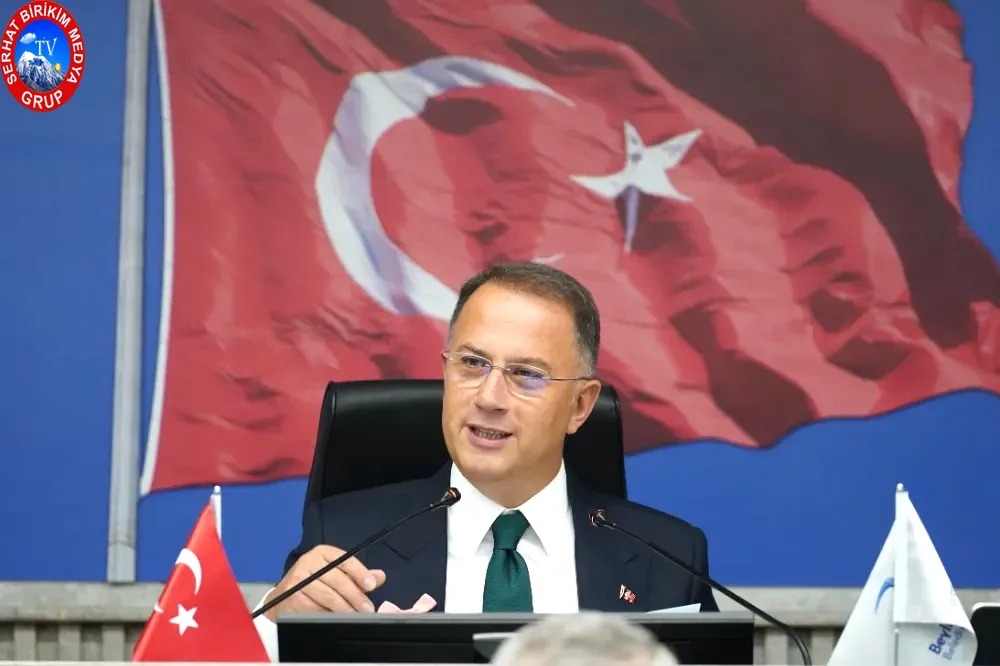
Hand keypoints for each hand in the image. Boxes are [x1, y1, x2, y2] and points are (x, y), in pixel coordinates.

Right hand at [262, 545, 385, 620]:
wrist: (284, 596)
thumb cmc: (315, 581)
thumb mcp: (336, 572)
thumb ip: (358, 575)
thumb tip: (380, 576)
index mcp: (323, 552)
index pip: (345, 560)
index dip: (360, 573)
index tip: (372, 585)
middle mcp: (309, 562)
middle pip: (338, 580)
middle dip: (355, 596)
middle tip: (367, 609)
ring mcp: (298, 580)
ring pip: (328, 596)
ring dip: (345, 608)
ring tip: (356, 616)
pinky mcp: (292, 597)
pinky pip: (316, 608)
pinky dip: (329, 614)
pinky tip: (337, 619)